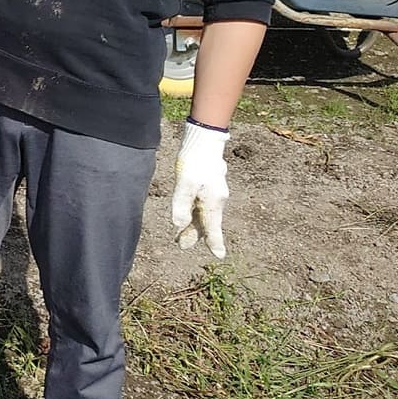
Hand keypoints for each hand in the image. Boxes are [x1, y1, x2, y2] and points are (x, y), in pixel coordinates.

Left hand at [170, 120, 229, 257]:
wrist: (204, 142)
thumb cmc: (194, 162)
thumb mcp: (184, 184)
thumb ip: (181, 205)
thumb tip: (178, 225)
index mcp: (212, 202)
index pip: (212, 227)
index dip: (214, 242)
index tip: (219, 256)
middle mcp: (216, 200)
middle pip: (206, 222)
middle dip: (195, 235)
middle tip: (182, 245)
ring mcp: (214, 193)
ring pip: (203, 214)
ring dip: (193, 225)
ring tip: (181, 235)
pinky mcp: (209, 186)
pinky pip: (203, 205)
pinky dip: (195, 213)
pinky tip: (189, 215)